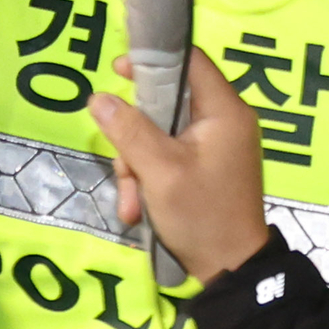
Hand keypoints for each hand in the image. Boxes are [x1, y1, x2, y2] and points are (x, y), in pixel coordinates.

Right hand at [87, 49, 275, 279]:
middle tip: (125, 168)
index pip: (190, 60)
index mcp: (224, 111)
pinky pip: (167, 158)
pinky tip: (137, 210)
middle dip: (135, 140)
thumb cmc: (202, 214)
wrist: (230, 269)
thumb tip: (98, 97)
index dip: (153, 59)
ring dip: (137, 168)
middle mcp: (223, 121)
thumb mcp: (160, 172)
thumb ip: (129, 131)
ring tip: (131, 203)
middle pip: (166, 104)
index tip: (119, 70)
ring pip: (159, 136)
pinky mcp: (204, 168)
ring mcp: (214, 146)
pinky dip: (149, 181)